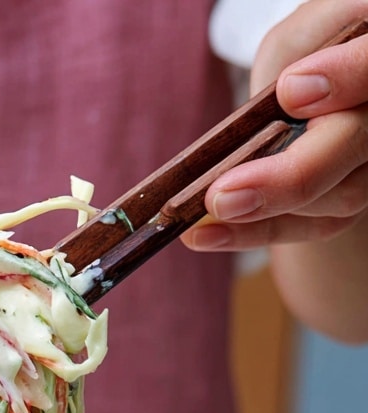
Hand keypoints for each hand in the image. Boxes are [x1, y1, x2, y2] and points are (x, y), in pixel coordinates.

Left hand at [184, 0, 367, 251]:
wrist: (319, 92)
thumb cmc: (311, 54)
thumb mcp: (303, 31)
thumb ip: (304, 47)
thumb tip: (293, 93)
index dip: (345, 76)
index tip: (290, 93)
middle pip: (357, 143)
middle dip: (289, 176)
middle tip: (223, 196)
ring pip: (338, 195)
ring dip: (265, 209)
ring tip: (207, 210)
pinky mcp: (353, 199)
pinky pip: (313, 226)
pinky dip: (255, 232)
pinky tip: (206, 235)